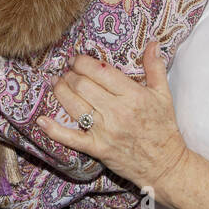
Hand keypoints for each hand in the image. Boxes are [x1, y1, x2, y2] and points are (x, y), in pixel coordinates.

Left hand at [37, 42, 188, 197]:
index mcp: (133, 95)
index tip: (77, 59)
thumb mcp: (164, 95)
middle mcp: (117, 112)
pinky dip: (54, 130)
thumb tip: (153, 43)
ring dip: (61, 91)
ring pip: (74, 105)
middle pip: (83, 85)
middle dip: (70, 75)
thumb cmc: (164, 129)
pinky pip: (71, 138)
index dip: (83, 62)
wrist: (166, 165)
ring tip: (57, 83)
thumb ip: (155, 67)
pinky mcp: (97, 149)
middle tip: (68, 71)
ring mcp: (105, 131)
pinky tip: (42, 120)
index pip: (100, 71)